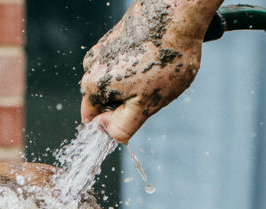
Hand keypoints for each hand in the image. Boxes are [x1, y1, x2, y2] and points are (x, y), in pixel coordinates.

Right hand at [80, 0, 221, 141]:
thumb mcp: (146, 105)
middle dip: (126, 103)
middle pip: (104, 100)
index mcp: (92, 86)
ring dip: (134, 85)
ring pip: (115, 81)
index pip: (91, 120)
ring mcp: (102, 50)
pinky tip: (155, 59)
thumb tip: (109, 136)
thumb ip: (123, 126)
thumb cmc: (163, 60)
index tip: (136, 114)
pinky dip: (138, 66)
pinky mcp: (115, 37)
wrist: (175, 15)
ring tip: (156, 73)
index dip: (113, 124)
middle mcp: (91, 67)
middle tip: (151, 93)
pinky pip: (122, 63)